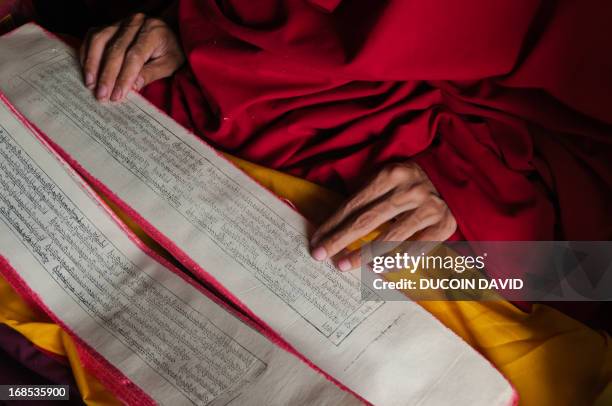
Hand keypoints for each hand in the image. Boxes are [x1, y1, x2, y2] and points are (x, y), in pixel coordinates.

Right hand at [79, 13, 184, 101]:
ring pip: (100, 40)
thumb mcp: (169, 65)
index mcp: (153, 32)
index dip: (124, 77)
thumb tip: (132, 87)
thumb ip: (151, 74)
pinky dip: (87, 53)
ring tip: (90, 84)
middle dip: (107, 75)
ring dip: (92, 64)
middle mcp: (135, 23)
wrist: (169, 35)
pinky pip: (93, 37)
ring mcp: (121, 22)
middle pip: (115, 50)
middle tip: (101, 95)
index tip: (117, 95)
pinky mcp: (111, 25)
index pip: (134, 56)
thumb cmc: (171, 52)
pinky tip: (86, 70)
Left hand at [310, 162, 455, 270]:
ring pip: (391, 237)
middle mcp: (411, 189)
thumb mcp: (387, 178)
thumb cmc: (410, 182)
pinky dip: (396, 260)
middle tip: (321, 255)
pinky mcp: (444, 225)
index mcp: (392, 174)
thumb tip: (334, 225)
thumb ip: (366, 196)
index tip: (317, 240)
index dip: (333, 223)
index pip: (355, 203)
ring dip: (364, 254)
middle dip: (341, 239)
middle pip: (368, 220)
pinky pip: (416, 249)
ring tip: (345, 265)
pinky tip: (377, 268)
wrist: (453, 178)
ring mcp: (429, 207)